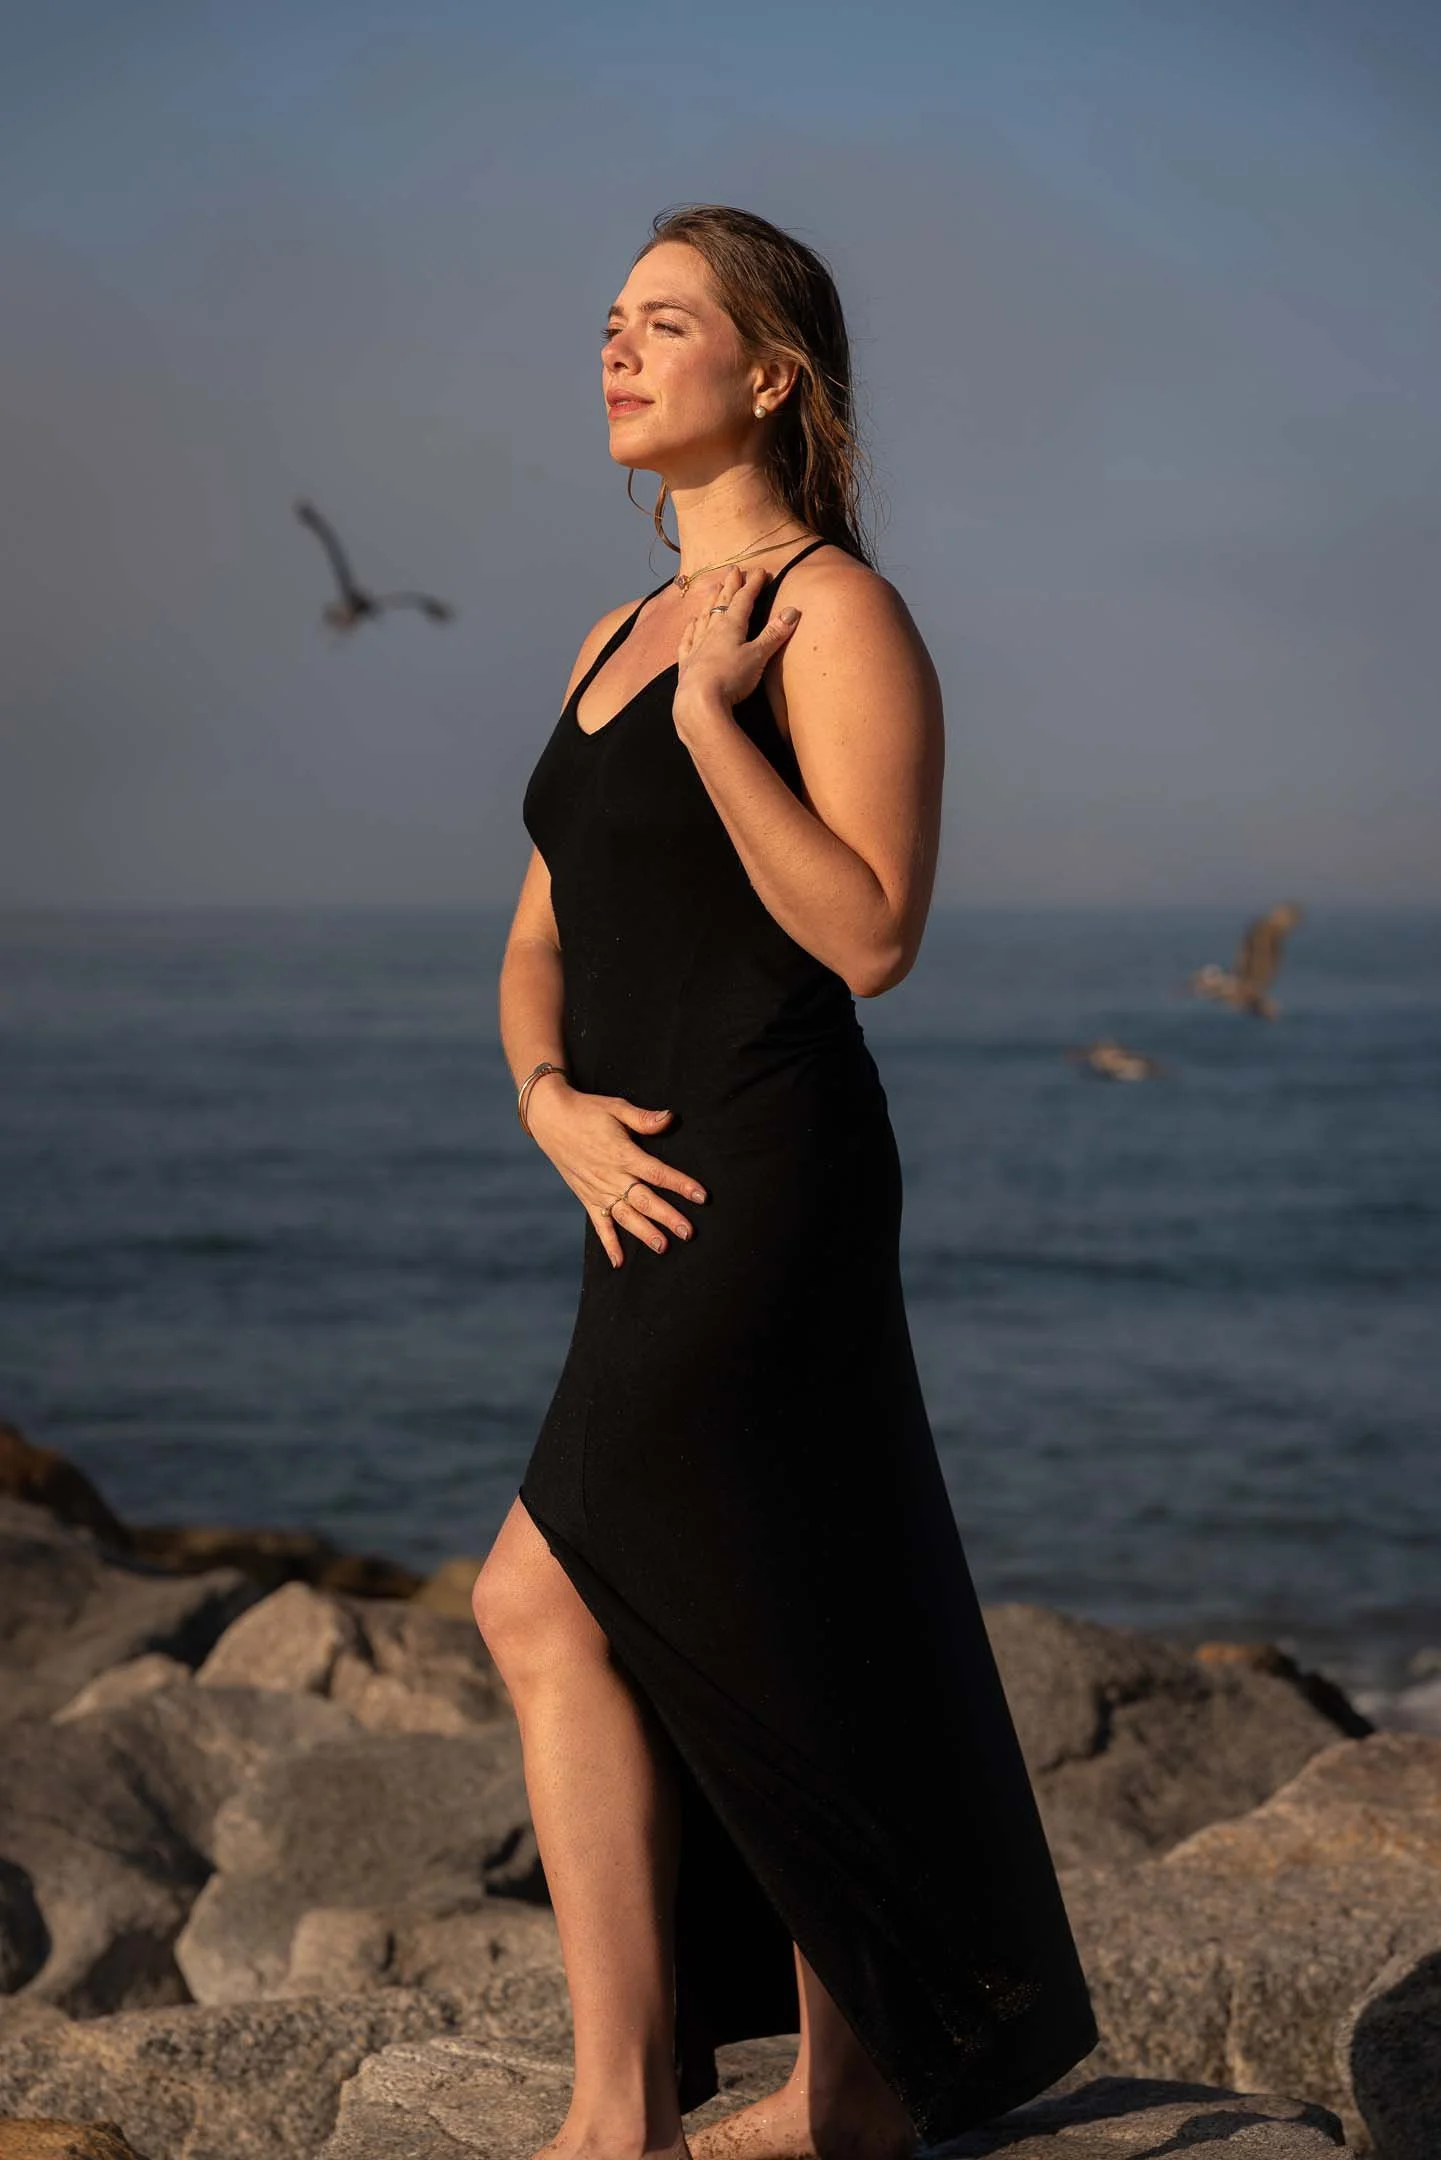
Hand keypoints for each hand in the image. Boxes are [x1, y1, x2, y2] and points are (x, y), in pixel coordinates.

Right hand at [525, 1080, 707, 1267]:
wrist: (551, 1120)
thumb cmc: (588, 1110)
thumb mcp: (617, 1107)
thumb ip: (644, 1118)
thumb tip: (670, 1118)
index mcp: (623, 1154)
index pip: (658, 1173)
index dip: (681, 1185)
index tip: (701, 1196)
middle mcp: (612, 1176)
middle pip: (645, 1201)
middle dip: (668, 1217)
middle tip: (688, 1232)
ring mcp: (598, 1190)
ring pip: (626, 1216)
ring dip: (644, 1232)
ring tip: (662, 1247)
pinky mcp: (587, 1198)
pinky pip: (600, 1225)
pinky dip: (609, 1244)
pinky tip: (619, 1262)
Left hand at [674, 562, 801, 719]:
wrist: (698, 703)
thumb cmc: (731, 678)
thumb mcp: (758, 656)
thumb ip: (774, 634)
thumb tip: (793, 611)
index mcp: (731, 626)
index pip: (743, 600)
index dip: (752, 585)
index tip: (759, 571)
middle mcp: (712, 631)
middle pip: (722, 603)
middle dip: (730, 586)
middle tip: (733, 571)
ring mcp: (697, 646)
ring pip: (704, 617)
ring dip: (710, 601)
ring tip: (713, 588)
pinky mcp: (687, 664)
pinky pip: (687, 639)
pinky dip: (691, 628)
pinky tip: (691, 622)